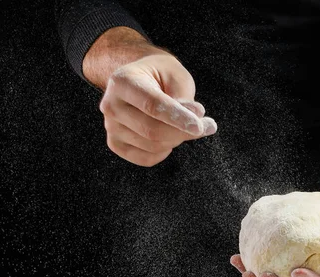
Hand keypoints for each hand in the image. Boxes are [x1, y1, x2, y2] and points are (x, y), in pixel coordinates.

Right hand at [98, 43, 216, 166]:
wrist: (138, 80)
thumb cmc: (159, 75)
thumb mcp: (175, 74)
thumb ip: (184, 96)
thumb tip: (194, 121)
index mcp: (122, 82)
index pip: (152, 105)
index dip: (178, 118)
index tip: (200, 125)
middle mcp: (111, 105)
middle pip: (152, 130)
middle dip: (183, 132)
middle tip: (208, 126)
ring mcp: (111, 127)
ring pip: (153, 146)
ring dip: (178, 139)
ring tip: (187, 124)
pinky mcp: (116, 144)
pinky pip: (147, 158)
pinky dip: (165, 151)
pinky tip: (170, 135)